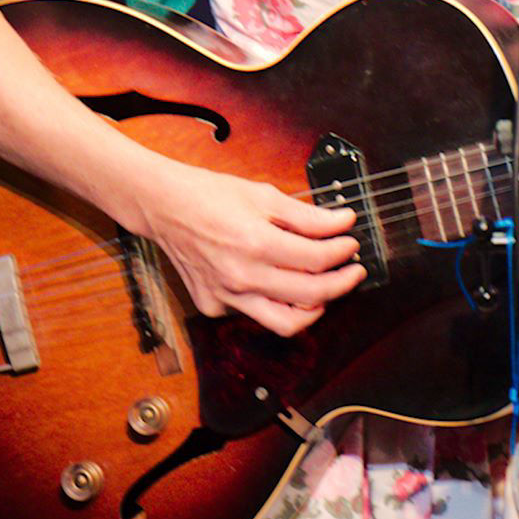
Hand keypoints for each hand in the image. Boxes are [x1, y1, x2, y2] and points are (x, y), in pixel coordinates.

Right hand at [126, 156, 365, 336]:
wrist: (165, 207)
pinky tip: (280, 285)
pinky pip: (256, 315)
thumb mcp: (264, 195)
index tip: (352, 244)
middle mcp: (242, 276)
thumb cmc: (210, 196)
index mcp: (256, 243)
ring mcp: (226, 297)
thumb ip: (307, 215)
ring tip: (326, 291)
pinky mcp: (214, 306)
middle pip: (310, 295)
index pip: (317, 259)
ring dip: (313, 308)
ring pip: (285, 323)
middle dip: (341, 284)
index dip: (343, 252)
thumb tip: (342, 222)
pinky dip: (275, 303)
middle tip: (353, 271)